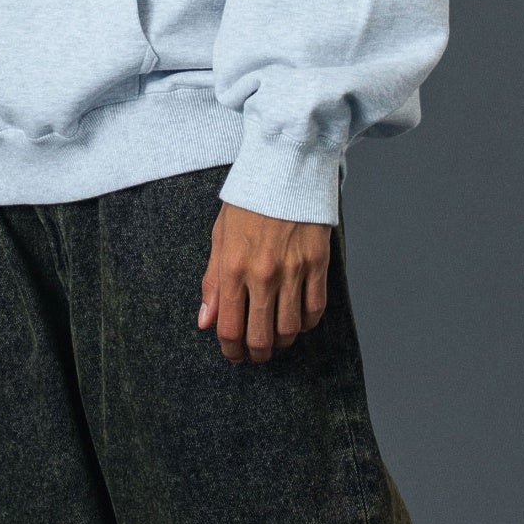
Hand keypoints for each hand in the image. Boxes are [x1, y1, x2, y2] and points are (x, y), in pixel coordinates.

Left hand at [198, 202, 329, 362]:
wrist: (286, 168)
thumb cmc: (249, 201)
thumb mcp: (220, 238)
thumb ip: (212, 283)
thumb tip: (205, 322)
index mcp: (233, 268)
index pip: (230, 329)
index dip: (231, 351)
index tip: (233, 356)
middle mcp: (263, 274)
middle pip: (261, 337)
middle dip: (256, 354)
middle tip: (256, 354)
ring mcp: (293, 270)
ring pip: (289, 330)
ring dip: (282, 342)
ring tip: (276, 338)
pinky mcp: (318, 263)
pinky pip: (314, 310)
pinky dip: (305, 323)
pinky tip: (298, 320)